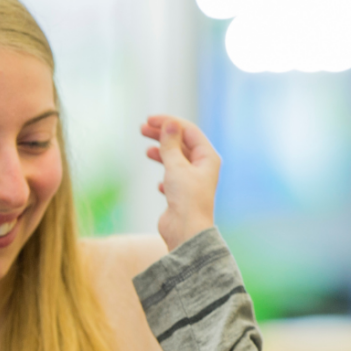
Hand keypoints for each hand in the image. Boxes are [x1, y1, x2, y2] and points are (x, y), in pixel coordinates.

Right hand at [142, 115, 220, 250]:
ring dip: (162, 153)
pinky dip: (165, 177)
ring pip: (176, 160)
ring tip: (147, 151)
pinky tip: (159, 185)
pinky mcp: (183, 195)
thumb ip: (171, 144)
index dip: (169, 122)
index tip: (149, 120)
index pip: (189, 131)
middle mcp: (203, 168)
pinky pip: (173, 179)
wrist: (185, 231)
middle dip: (163, 135)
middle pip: (182, 144)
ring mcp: (193, 182)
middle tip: (142, 129)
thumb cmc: (186, 199)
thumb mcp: (176, 166)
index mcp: (208, 158)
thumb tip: (170, 123)